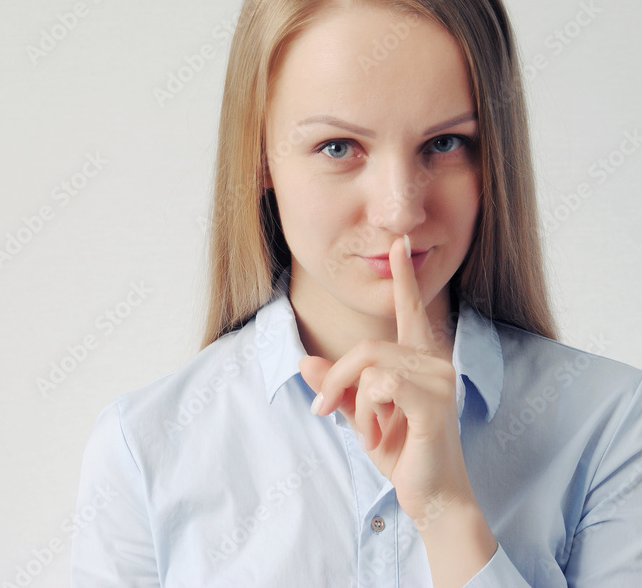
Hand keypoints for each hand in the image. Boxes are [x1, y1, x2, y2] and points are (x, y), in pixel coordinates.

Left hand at [298, 236, 475, 523]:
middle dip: (337, 379)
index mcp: (421, 361)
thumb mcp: (360, 416)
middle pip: (366, 347)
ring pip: (369, 367)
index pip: (411, 311)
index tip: (400, 243)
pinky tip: (377, 435)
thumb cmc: (403, 454)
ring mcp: (438, 382)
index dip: (403, 278)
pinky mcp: (432, 404)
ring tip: (367, 433)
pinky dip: (365, 412)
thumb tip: (304, 362)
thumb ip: (336, 388)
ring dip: (354, 404)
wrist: (431, 498)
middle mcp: (434, 364)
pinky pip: (380, 386)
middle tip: (324, 411)